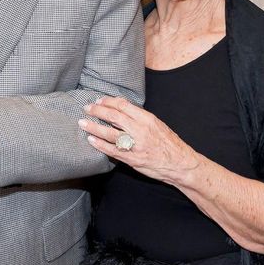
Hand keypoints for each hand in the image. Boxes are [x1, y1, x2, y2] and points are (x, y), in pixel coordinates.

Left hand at [80, 96, 199, 186]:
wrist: (180, 164)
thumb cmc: (169, 143)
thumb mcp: (157, 124)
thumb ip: (140, 117)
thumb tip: (121, 108)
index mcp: (147, 119)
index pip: (123, 105)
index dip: (108, 101)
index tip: (99, 100)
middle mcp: (140, 130)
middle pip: (114, 117)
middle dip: (97, 111)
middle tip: (87, 108)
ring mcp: (136, 145)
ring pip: (110, 133)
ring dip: (94, 127)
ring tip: (83, 123)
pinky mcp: (132, 159)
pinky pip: (112, 151)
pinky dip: (100, 145)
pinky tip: (91, 140)